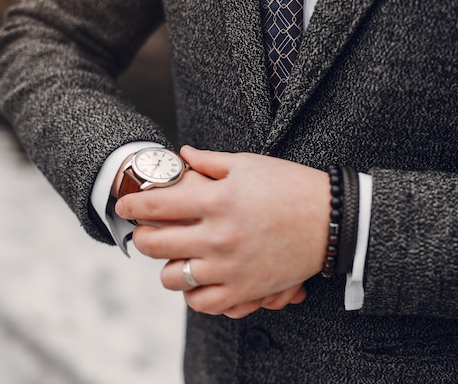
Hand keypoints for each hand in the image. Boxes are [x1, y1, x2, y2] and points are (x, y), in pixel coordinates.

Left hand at [115, 146, 329, 316]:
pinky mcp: (246, 288)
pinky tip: (198, 281)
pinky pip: (204, 303)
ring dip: (167, 268)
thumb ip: (210, 162)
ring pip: (172, 278)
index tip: (124, 206)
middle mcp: (218, 235)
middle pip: (154, 245)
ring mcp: (230, 265)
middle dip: (141, 237)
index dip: (131, 205)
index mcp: (216, 199)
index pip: (155, 205)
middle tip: (146, 232)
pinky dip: (194, 294)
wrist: (332, 220)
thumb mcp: (250, 164)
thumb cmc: (291, 186)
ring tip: (175, 258)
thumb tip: (182, 154)